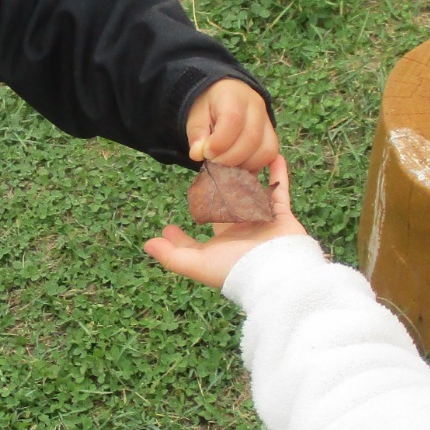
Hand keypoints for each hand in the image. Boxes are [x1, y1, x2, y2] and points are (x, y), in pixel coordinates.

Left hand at [145, 155, 307, 288]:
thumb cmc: (234, 269)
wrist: (274, 273)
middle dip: (219, 190)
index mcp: (220, 242)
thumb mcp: (197, 264)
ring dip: (247, 177)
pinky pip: (279, 190)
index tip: (171, 219)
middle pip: (228, 205)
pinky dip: (278, 174)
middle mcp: (241, 231)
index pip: (201, 229)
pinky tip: (274, 155)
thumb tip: (147, 244)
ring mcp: (262, 221)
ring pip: (253, 194)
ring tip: (238, 156)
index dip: (188, 224)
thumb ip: (171, 255)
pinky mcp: (282, 215)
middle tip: (209, 168)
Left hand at [186, 77, 277, 167]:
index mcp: (234, 96)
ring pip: (266, 150)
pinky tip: (242, 168)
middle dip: (230, 158)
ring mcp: (268, 122)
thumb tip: (197, 154)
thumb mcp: (196, 115)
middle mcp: (257, 107)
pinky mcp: (272, 137)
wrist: (227, 96)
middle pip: (252, 138)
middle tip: (214, 163)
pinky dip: (258, 166)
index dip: (219, 142)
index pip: (233, 120)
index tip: (206, 153)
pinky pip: (271, 156)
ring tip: (226, 166)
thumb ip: (197, 133)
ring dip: (244, 165)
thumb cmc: (210, 106)